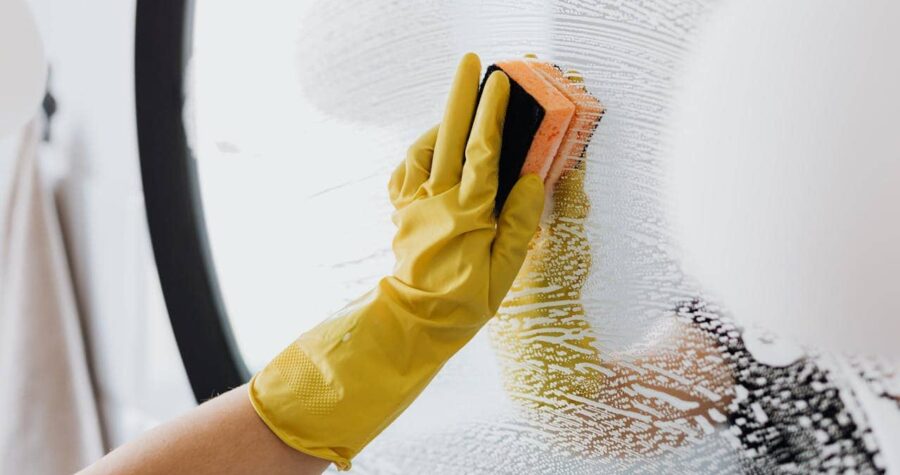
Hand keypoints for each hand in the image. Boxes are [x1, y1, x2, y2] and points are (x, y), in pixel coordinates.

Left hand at [248, 53, 543, 469]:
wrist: (417, 322)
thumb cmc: (466, 301)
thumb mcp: (505, 269)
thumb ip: (520, 221)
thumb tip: (533, 179)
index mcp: (468, 213)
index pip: (482, 153)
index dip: (491, 115)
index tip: (499, 83)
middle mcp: (437, 201)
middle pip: (449, 138)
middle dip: (460, 97)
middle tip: (468, 63)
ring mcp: (414, 204)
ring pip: (423, 151)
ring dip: (440, 124)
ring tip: (457, 111)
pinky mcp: (401, 212)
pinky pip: (404, 173)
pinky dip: (418, 154)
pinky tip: (432, 151)